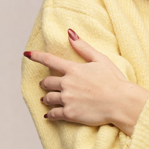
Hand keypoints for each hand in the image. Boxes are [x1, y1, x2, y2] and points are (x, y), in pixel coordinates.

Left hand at [24, 28, 148, 135]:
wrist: (121, 103)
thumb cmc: (114, 80)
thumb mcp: (100, 59)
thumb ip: (83, 47)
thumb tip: (69, 33)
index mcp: (73, 69)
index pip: (49, 60)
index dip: (36, 56)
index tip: (26, 54)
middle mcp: (67, 83)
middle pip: (46, 82)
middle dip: (45, 84)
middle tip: (46, 85)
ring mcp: (67, 99)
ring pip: (48, 98)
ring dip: (46, 98)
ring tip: (46, 99)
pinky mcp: (70, 114)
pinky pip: (53, 114)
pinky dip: (49, 114)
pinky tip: (49, 115)